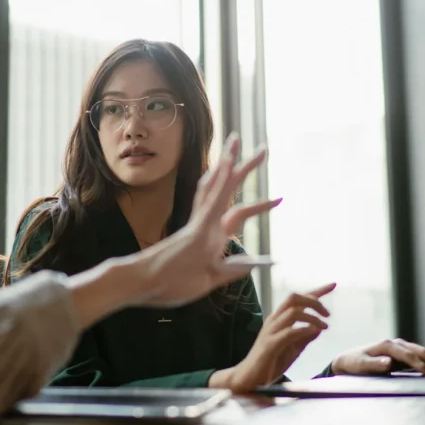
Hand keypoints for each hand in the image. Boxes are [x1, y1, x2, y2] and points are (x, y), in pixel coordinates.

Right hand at [133, 133, 280, 306]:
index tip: (280, 198)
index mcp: (212, 234)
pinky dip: (219, 180)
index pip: (238, 212)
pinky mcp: (195, 229)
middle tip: (262, 148)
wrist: (144, 284)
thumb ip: (235, 268)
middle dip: (245, 168)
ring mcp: (200, 223)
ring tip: (239, 140)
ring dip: (231, 163)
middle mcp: (207, 222)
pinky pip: (211, 200)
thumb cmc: (172, 283)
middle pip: (228, 188)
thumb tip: (260, 261)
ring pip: (219, 185)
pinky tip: (228, 163)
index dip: (259, 204)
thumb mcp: (212, 278)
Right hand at [211, 283, 336, 391]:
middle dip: (314, 301)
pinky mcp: (270, 345)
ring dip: (312, 316)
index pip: (298, 299)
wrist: (249, 378)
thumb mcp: (293, 349)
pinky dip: (304, 329)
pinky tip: (313, 332)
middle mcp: (274, 321)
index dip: (317, 291)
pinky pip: (289, 332)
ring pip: (293, 311)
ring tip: (324, 326)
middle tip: (327, 314)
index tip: (333, 285)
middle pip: (294, 298)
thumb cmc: (270, 362)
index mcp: (279, 319)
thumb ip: (305, 338)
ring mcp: (271, 331)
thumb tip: (319, 327)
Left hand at [331, 338, 424, 376]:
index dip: (420, 365)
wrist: (349, 360)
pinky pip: (420, 357)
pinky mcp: (402, 354)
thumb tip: (388, 362)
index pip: (408, 355)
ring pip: (423, 352)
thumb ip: (374, 364)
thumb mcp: (361, 365)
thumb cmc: (354, 363)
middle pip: (420, 351)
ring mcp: (400, 348)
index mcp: (387, 345)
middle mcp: (396, 344)